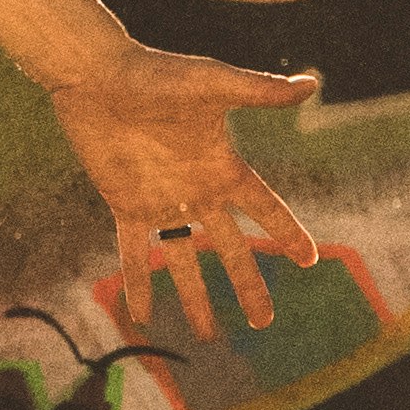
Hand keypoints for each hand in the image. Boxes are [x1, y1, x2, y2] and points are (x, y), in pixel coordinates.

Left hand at [36, 41, 328, 305]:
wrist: (96, 75)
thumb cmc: (157, 74)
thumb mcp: (214, 85)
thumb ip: (260, 91)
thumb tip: (312, 83)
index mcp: (223, 165)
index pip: (265, 208)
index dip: (287, 233)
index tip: (310, 261)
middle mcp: (197, 189)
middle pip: (230, 247)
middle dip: (247, 284)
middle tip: (263, 322)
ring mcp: (162, 200)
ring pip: (184, 259)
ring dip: (195, 297)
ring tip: (207, 335)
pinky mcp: (126, 204)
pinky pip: (135, 253)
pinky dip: (139, 283)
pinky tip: (142, 316)